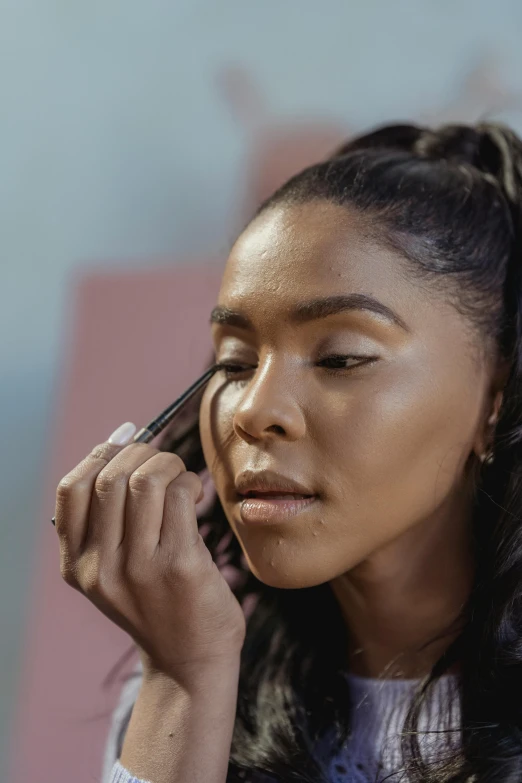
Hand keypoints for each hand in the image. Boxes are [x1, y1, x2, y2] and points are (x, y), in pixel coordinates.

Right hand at [54, 423, 245, 684]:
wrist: (190, 661)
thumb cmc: (157, 603)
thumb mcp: (112, 572)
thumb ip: (107, 524)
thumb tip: (120, 447)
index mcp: (77, 565)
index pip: (72, 490)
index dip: (99, 454)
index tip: (124, 439)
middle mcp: (101, 567)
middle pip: (111, 478)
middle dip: (141, 453)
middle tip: (162, 460)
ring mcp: (140, 567)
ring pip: (146, 481)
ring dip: (169, 463)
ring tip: (180, 475)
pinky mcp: (180, 565)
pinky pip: (180, 496)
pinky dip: (189, 481)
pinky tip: (195, 493)